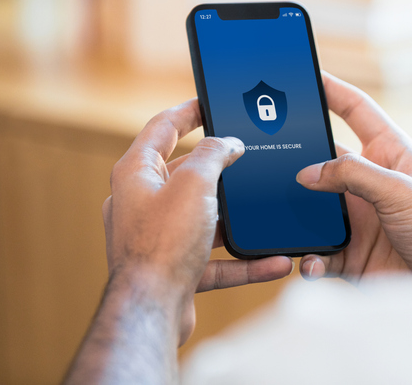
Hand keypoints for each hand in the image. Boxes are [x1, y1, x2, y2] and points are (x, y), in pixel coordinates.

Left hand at [103, 99, 292, 344]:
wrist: (151, 309)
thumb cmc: (163, 242)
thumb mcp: (195, 183)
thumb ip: (214, 154)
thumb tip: (229, 143)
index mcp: (137, 172)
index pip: (163, 127)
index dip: (189, 110)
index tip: (211, 101)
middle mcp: (143, 202)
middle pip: (186, 173)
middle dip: (221, 168)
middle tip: (249, 156)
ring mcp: (158, 236)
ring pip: (205, 218)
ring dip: (238, 221)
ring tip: (266, 213)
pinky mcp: (175, 266)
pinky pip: (216, 258)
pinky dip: (243, 260)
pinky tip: (274, 262)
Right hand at [296, 73, 411, 288]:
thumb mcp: (400, 190)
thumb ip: (353, 174)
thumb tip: (307, 173)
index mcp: (390, 155)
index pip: (356, 111)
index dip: (332, 89)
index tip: (305, 73)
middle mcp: (369, 183)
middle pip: (323, 159)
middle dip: (296, 155)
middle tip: (265, 147)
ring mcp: (357, 218)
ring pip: (312, 207)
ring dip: (295, 211)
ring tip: (275, 212)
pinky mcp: (349, 253)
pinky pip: (317, 250)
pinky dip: (308, 256)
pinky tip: (309, 261)